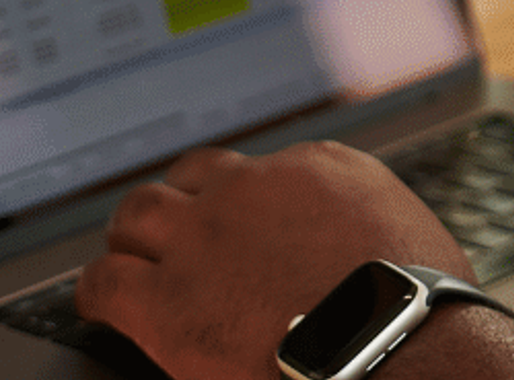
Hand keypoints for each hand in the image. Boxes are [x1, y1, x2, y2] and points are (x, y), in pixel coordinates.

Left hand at [76, 140, 472, 379]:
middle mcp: (252, 188)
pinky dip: (98, 290)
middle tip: (175, 234)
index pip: (255, 169)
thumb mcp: (400, 231)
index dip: (240, 202)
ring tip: (131, 261)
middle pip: (189, 176)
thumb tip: (346, 245)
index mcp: (316, 168)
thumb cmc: (414, 304)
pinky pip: (103, 281)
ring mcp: (204, 238)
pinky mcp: (167, 300)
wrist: (394, 346)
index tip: (240, 227)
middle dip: (178, 202)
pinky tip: (102, 304)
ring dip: (135, 237)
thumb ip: (356, 223)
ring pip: (137, 212)